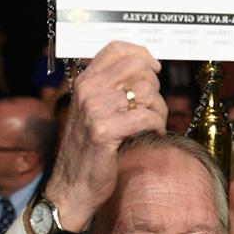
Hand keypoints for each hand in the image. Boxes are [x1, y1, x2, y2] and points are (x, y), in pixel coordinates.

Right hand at [46, 41, 165, 231]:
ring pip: (147, 93)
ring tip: (154, 124)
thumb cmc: (92, 150)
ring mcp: (93, 110)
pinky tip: (153, 134)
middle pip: (138, 69)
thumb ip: (114, 90)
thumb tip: (149, 72)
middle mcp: (87, 90)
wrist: (73, 185)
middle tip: (153, 109)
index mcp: (85, 81)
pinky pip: (145, 117)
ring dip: (160, 111)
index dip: (143, 54)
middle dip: (156, 89)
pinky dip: (157, 126)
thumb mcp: (98, 112)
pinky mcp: (103, 131)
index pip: (117, 48)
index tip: (156, 69)